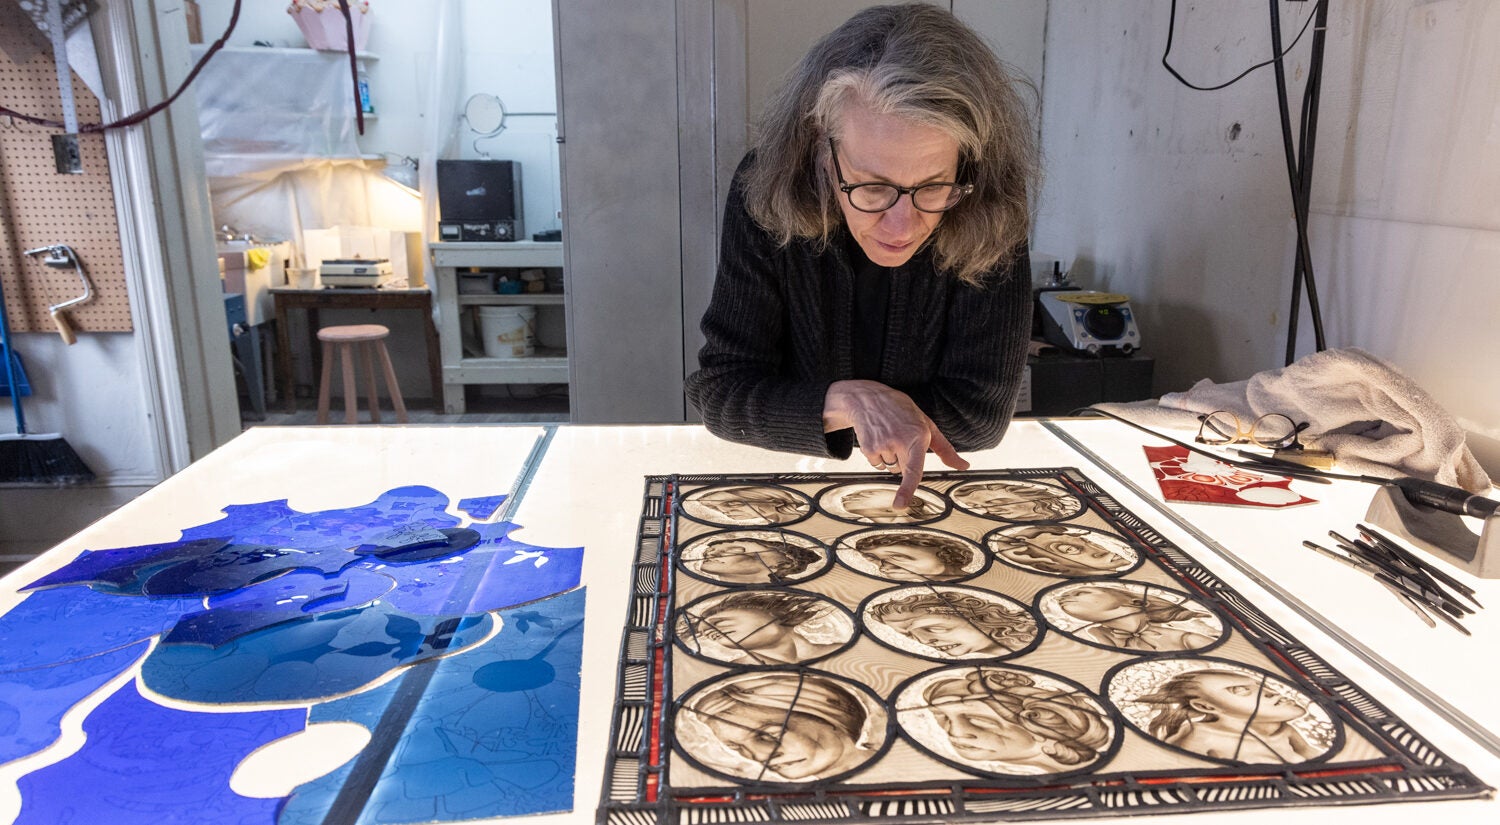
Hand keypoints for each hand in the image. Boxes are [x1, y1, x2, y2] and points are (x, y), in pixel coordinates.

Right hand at [823, 380, 969, 507]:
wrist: (868, 399)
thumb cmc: (902, 412)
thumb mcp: (927, 425)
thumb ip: (946, 450)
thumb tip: (964, 466)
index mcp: (918, 436)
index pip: (913, 469)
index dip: (907, 489)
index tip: (900, 505)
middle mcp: (899, 441)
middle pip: (903, 471)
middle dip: (903, 460)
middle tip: (899, 437)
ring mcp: (882, 445)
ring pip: (890, 469)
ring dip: (890, 458)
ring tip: (888, 435)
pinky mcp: (868, 449)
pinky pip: (877, 465)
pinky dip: (878, 456)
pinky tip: (878, 438)